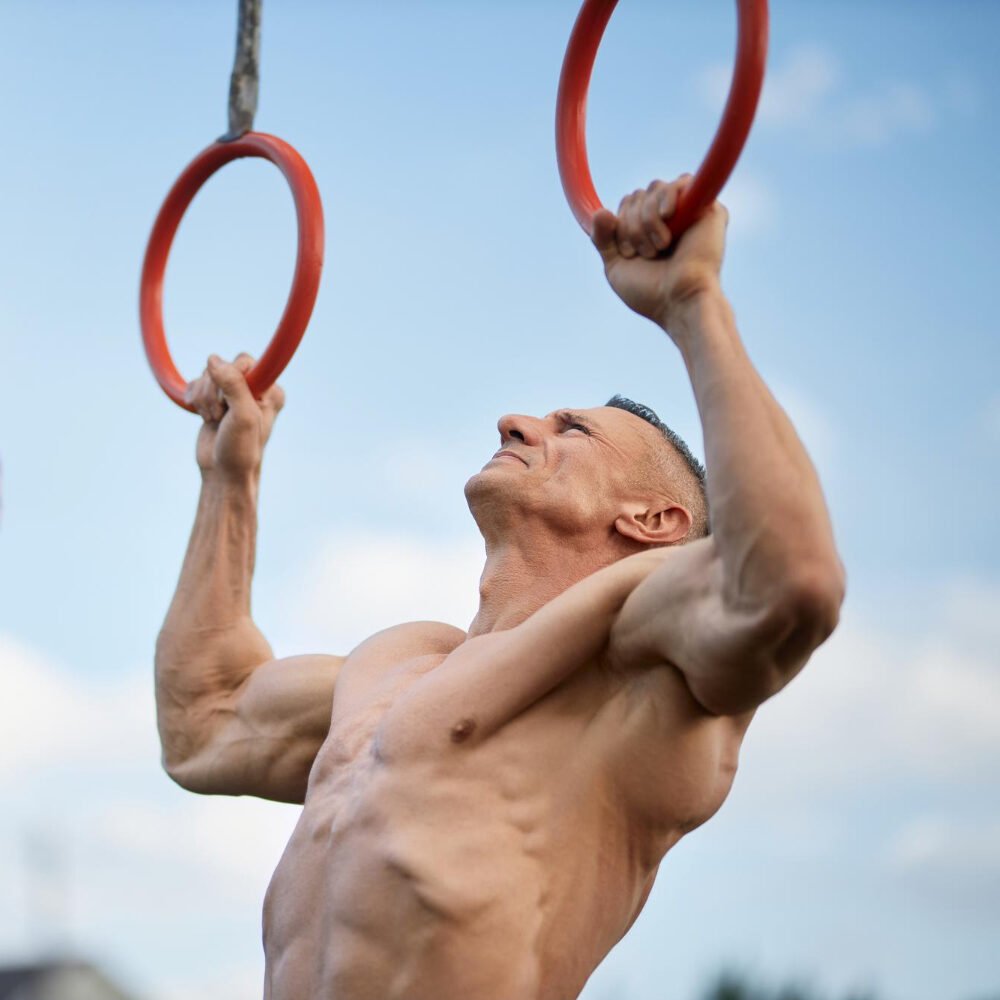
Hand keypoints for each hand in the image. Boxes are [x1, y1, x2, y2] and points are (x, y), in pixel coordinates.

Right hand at [185, 353, 285, 478]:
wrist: (222, 472)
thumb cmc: (240, 449)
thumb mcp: (243, 416)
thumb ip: (233, 385)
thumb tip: (213, 358)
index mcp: (270, 390)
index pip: (244, 361)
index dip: (231, 378)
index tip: (229, 402)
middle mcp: (254, 388)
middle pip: (222, 366)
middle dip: (213, 392)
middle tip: (221, 416)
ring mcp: (232, 393)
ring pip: (207, 374)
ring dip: (204, 398)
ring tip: (213, 420)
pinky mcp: (214, 398)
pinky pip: (196, 382)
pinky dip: (194, 398)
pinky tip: (203, 416)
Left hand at [591, 175, 727, 332]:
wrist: (678, 301)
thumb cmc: (651, 292)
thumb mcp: (616, 266)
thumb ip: (602, 239)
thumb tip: (600, 212)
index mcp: (650, 230)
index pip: (627, 205)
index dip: (620, 224)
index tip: (629, 253)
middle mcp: (670, 219)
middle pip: (638, 196)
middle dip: (632, 225)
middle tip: (647, 254)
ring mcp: (689, 211)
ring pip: (654, 189)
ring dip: (647, 220)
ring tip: (660, 247)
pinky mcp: (708, 207)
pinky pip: (681, 181)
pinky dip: (668, 197)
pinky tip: (667, 216)